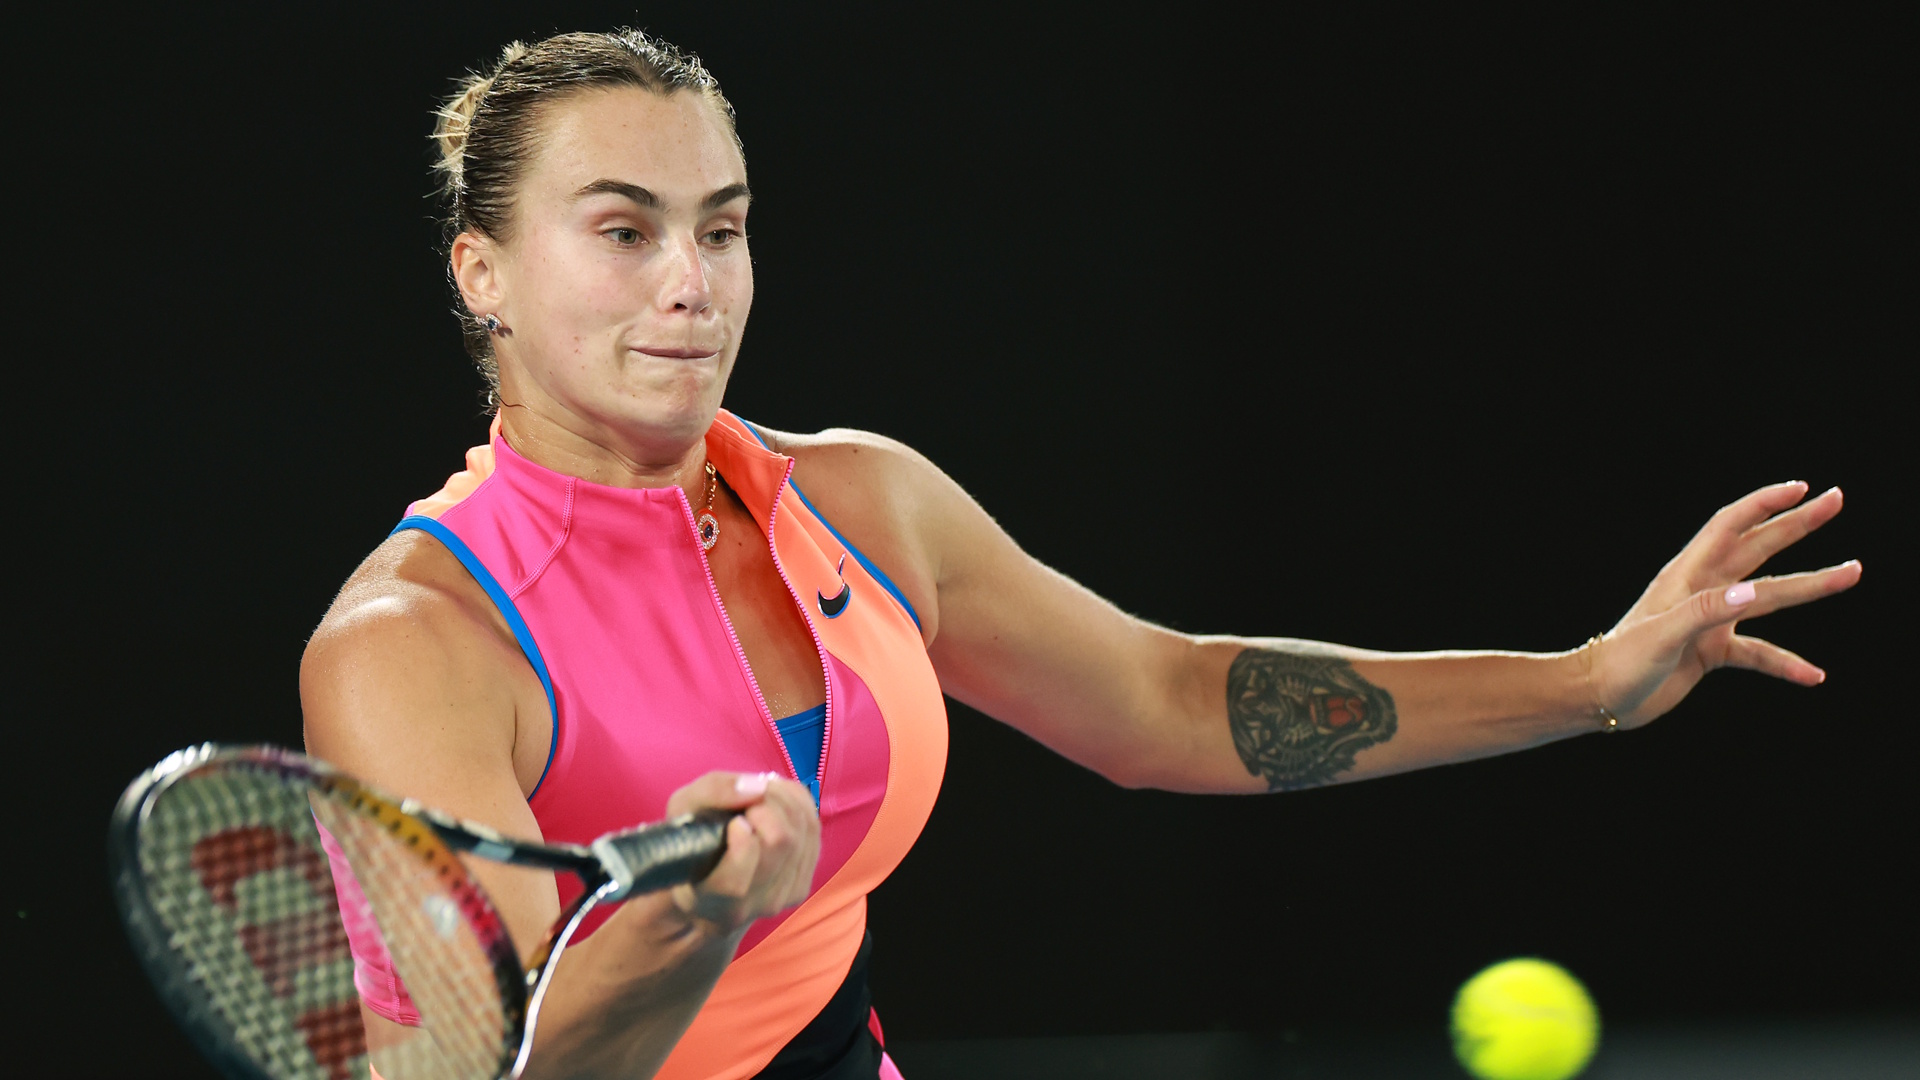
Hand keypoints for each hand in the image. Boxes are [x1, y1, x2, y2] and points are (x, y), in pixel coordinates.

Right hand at [662, 771, 819, 934]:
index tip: (735, 822)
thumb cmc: (692, 838)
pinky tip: (776, 803)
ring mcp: (778, 900)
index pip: (734, 884)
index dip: (742, 844)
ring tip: (758, 797)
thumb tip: (758, 788)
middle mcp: (744, 908)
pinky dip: (796, 804)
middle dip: (765, 804)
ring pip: (802, 830)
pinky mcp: (801, 887)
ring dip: (782, 800)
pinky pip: (813, 828)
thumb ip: (713, 792)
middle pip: (779, 841)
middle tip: (746, 799)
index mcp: (705, 898)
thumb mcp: (684, 807)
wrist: (712, 875)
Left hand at [1591, 481, 1860, 729]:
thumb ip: (1706, 611)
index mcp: (1686, 575)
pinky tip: (1813, 675)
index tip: (1802, 489)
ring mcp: (1709, 620)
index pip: (1729, 526)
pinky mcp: (1711, 651)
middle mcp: (1702, 590)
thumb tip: (1755, 593)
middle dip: (1798, 524)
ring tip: (1849, 574)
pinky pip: (1759, 652)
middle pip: (1759, 548)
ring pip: (1768, 597)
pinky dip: (1785, 662)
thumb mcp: (1662, 634)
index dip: (1764, 503)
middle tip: (1837, 500)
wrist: (1600, 698)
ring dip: (1808, 587)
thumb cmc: (1621, 662)